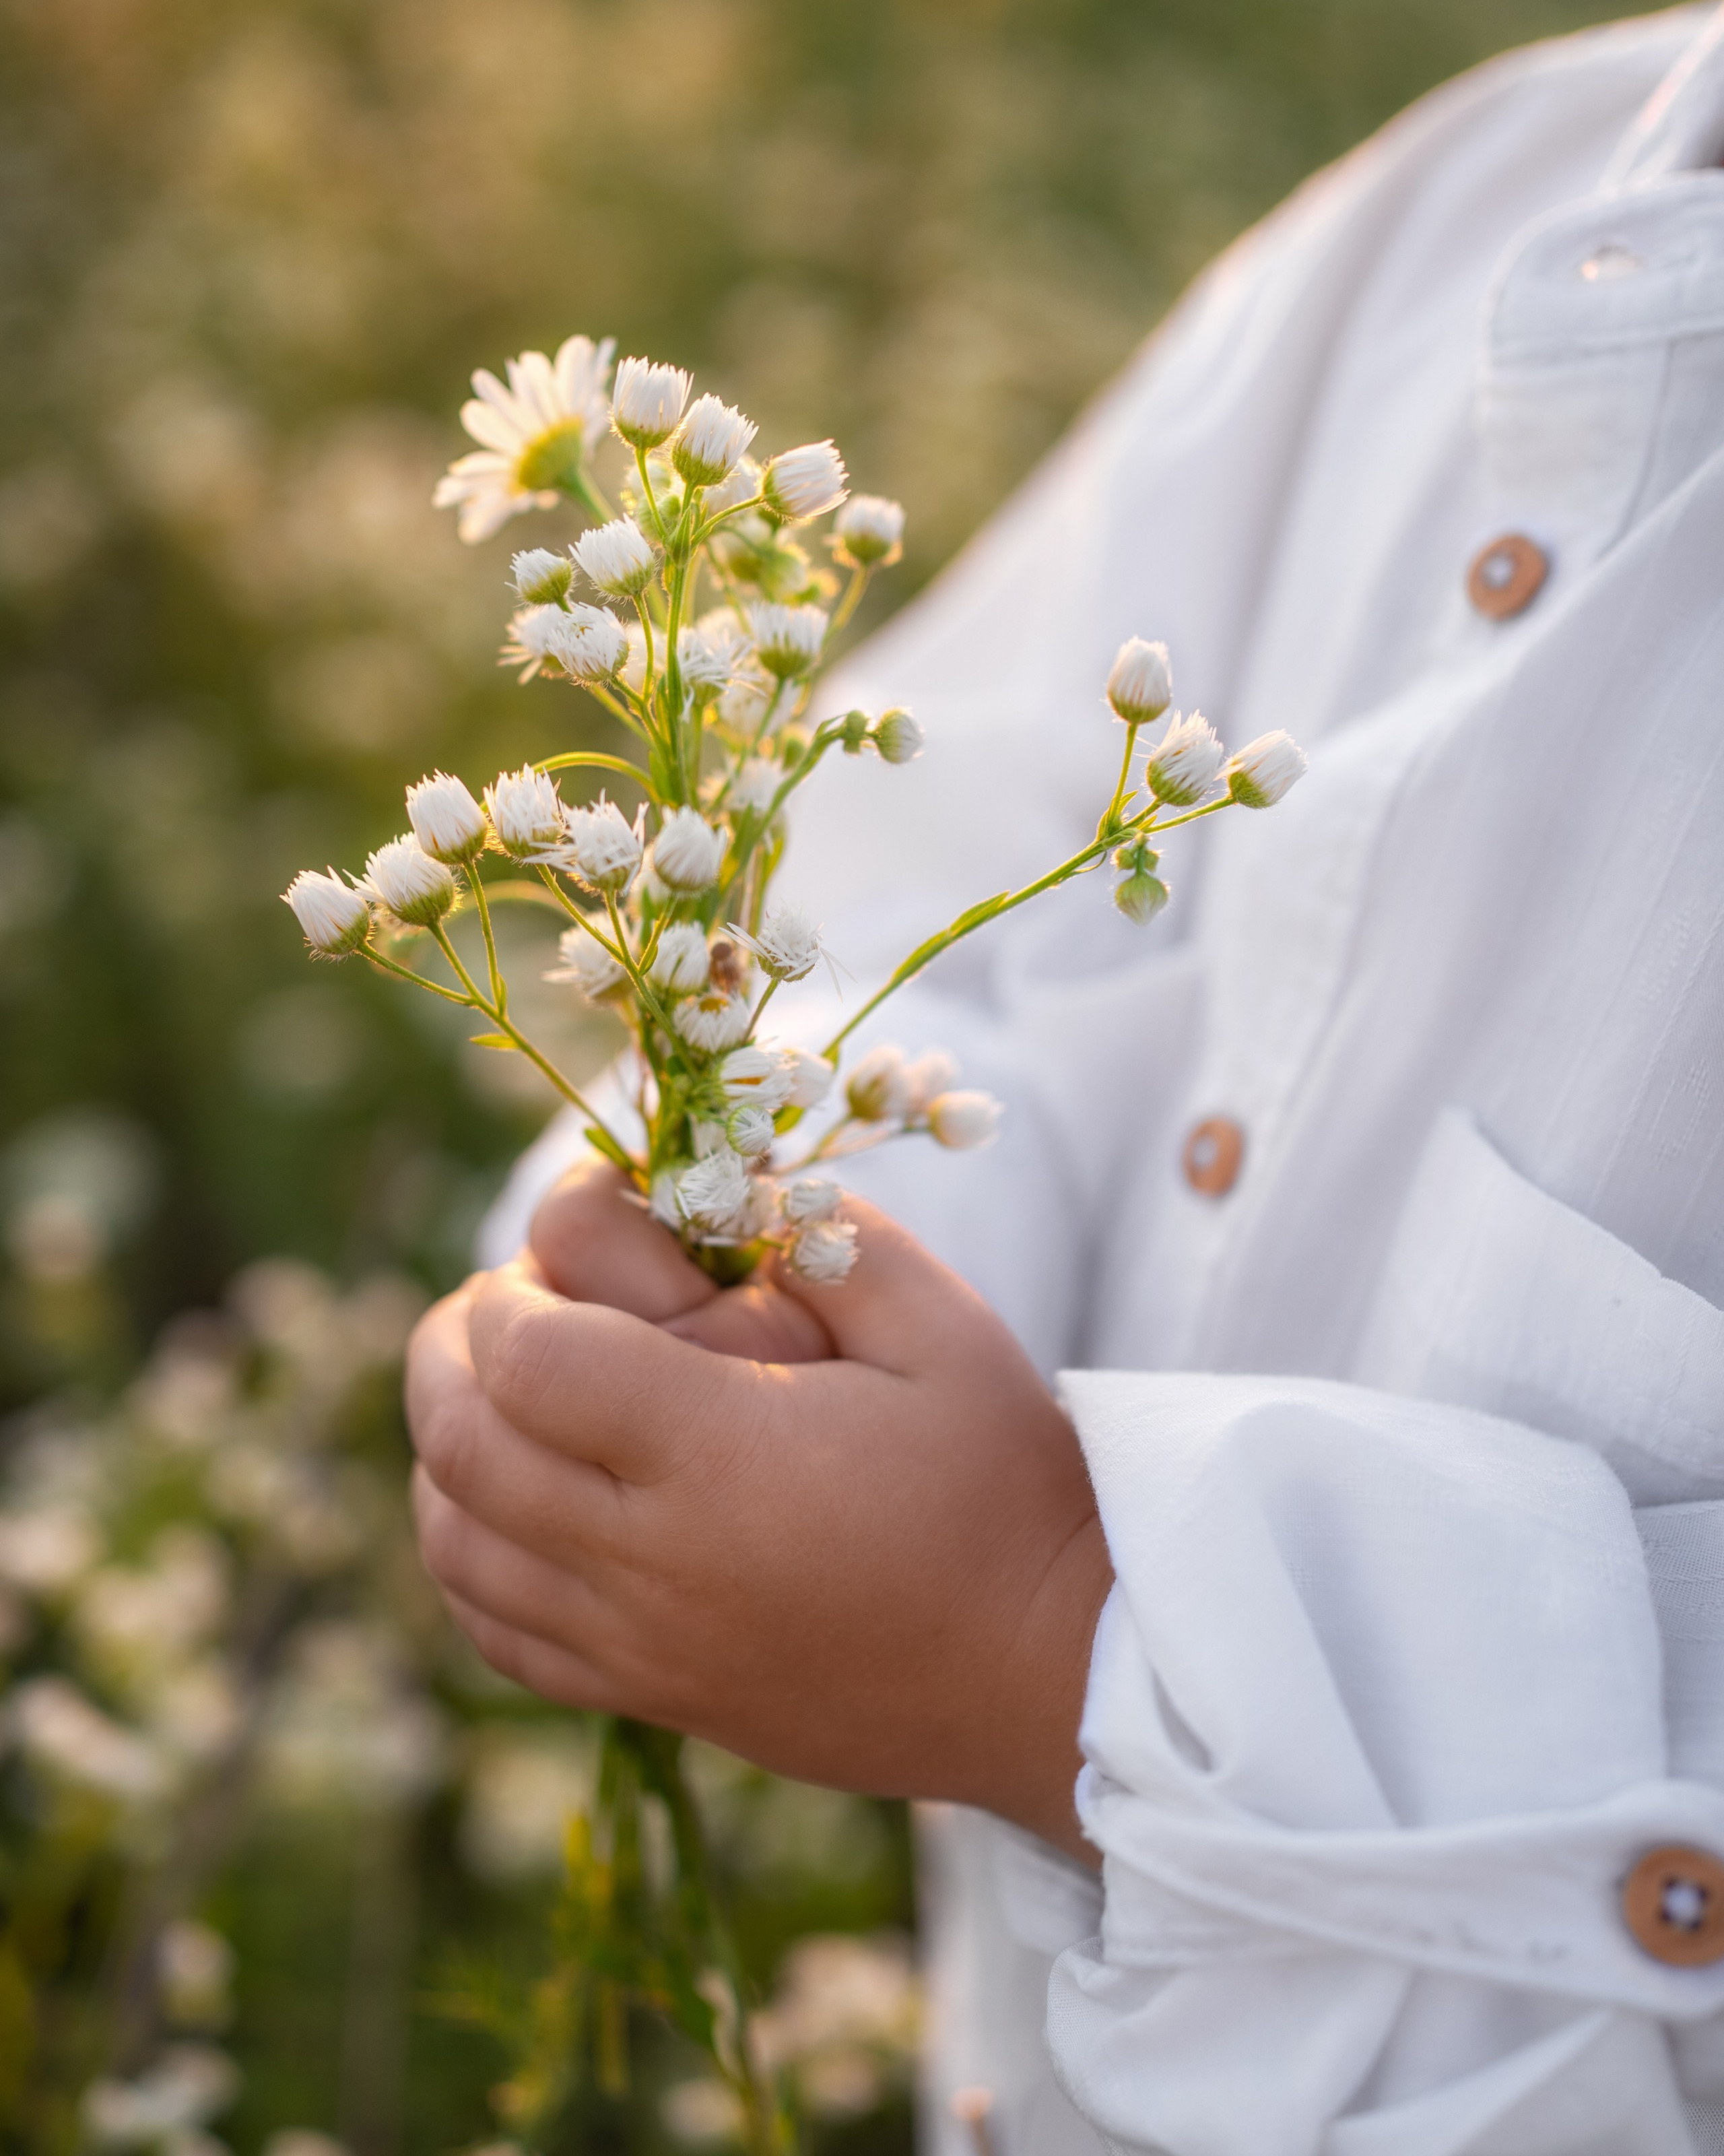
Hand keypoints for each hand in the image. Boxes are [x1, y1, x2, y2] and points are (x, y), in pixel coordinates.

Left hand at [406, 1163, 1112, 1858]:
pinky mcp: (651, 1696)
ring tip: (496, 1392)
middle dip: (451, 1351)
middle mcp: (655, 1559)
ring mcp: (643, 1643)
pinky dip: (469, 1557)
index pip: (530, 1361)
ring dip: (448, 1451)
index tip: (556, 1264)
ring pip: (459, 1547)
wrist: (1052, 1671)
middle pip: (463, 1448)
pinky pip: (498, 1636)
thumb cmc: (1003, 1480)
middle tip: (498, 1303)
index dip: (514, 1294)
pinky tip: (511, 1505)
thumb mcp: (939, 1322)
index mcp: (722, 1452)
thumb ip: (821, 1231)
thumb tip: (709, 1182)